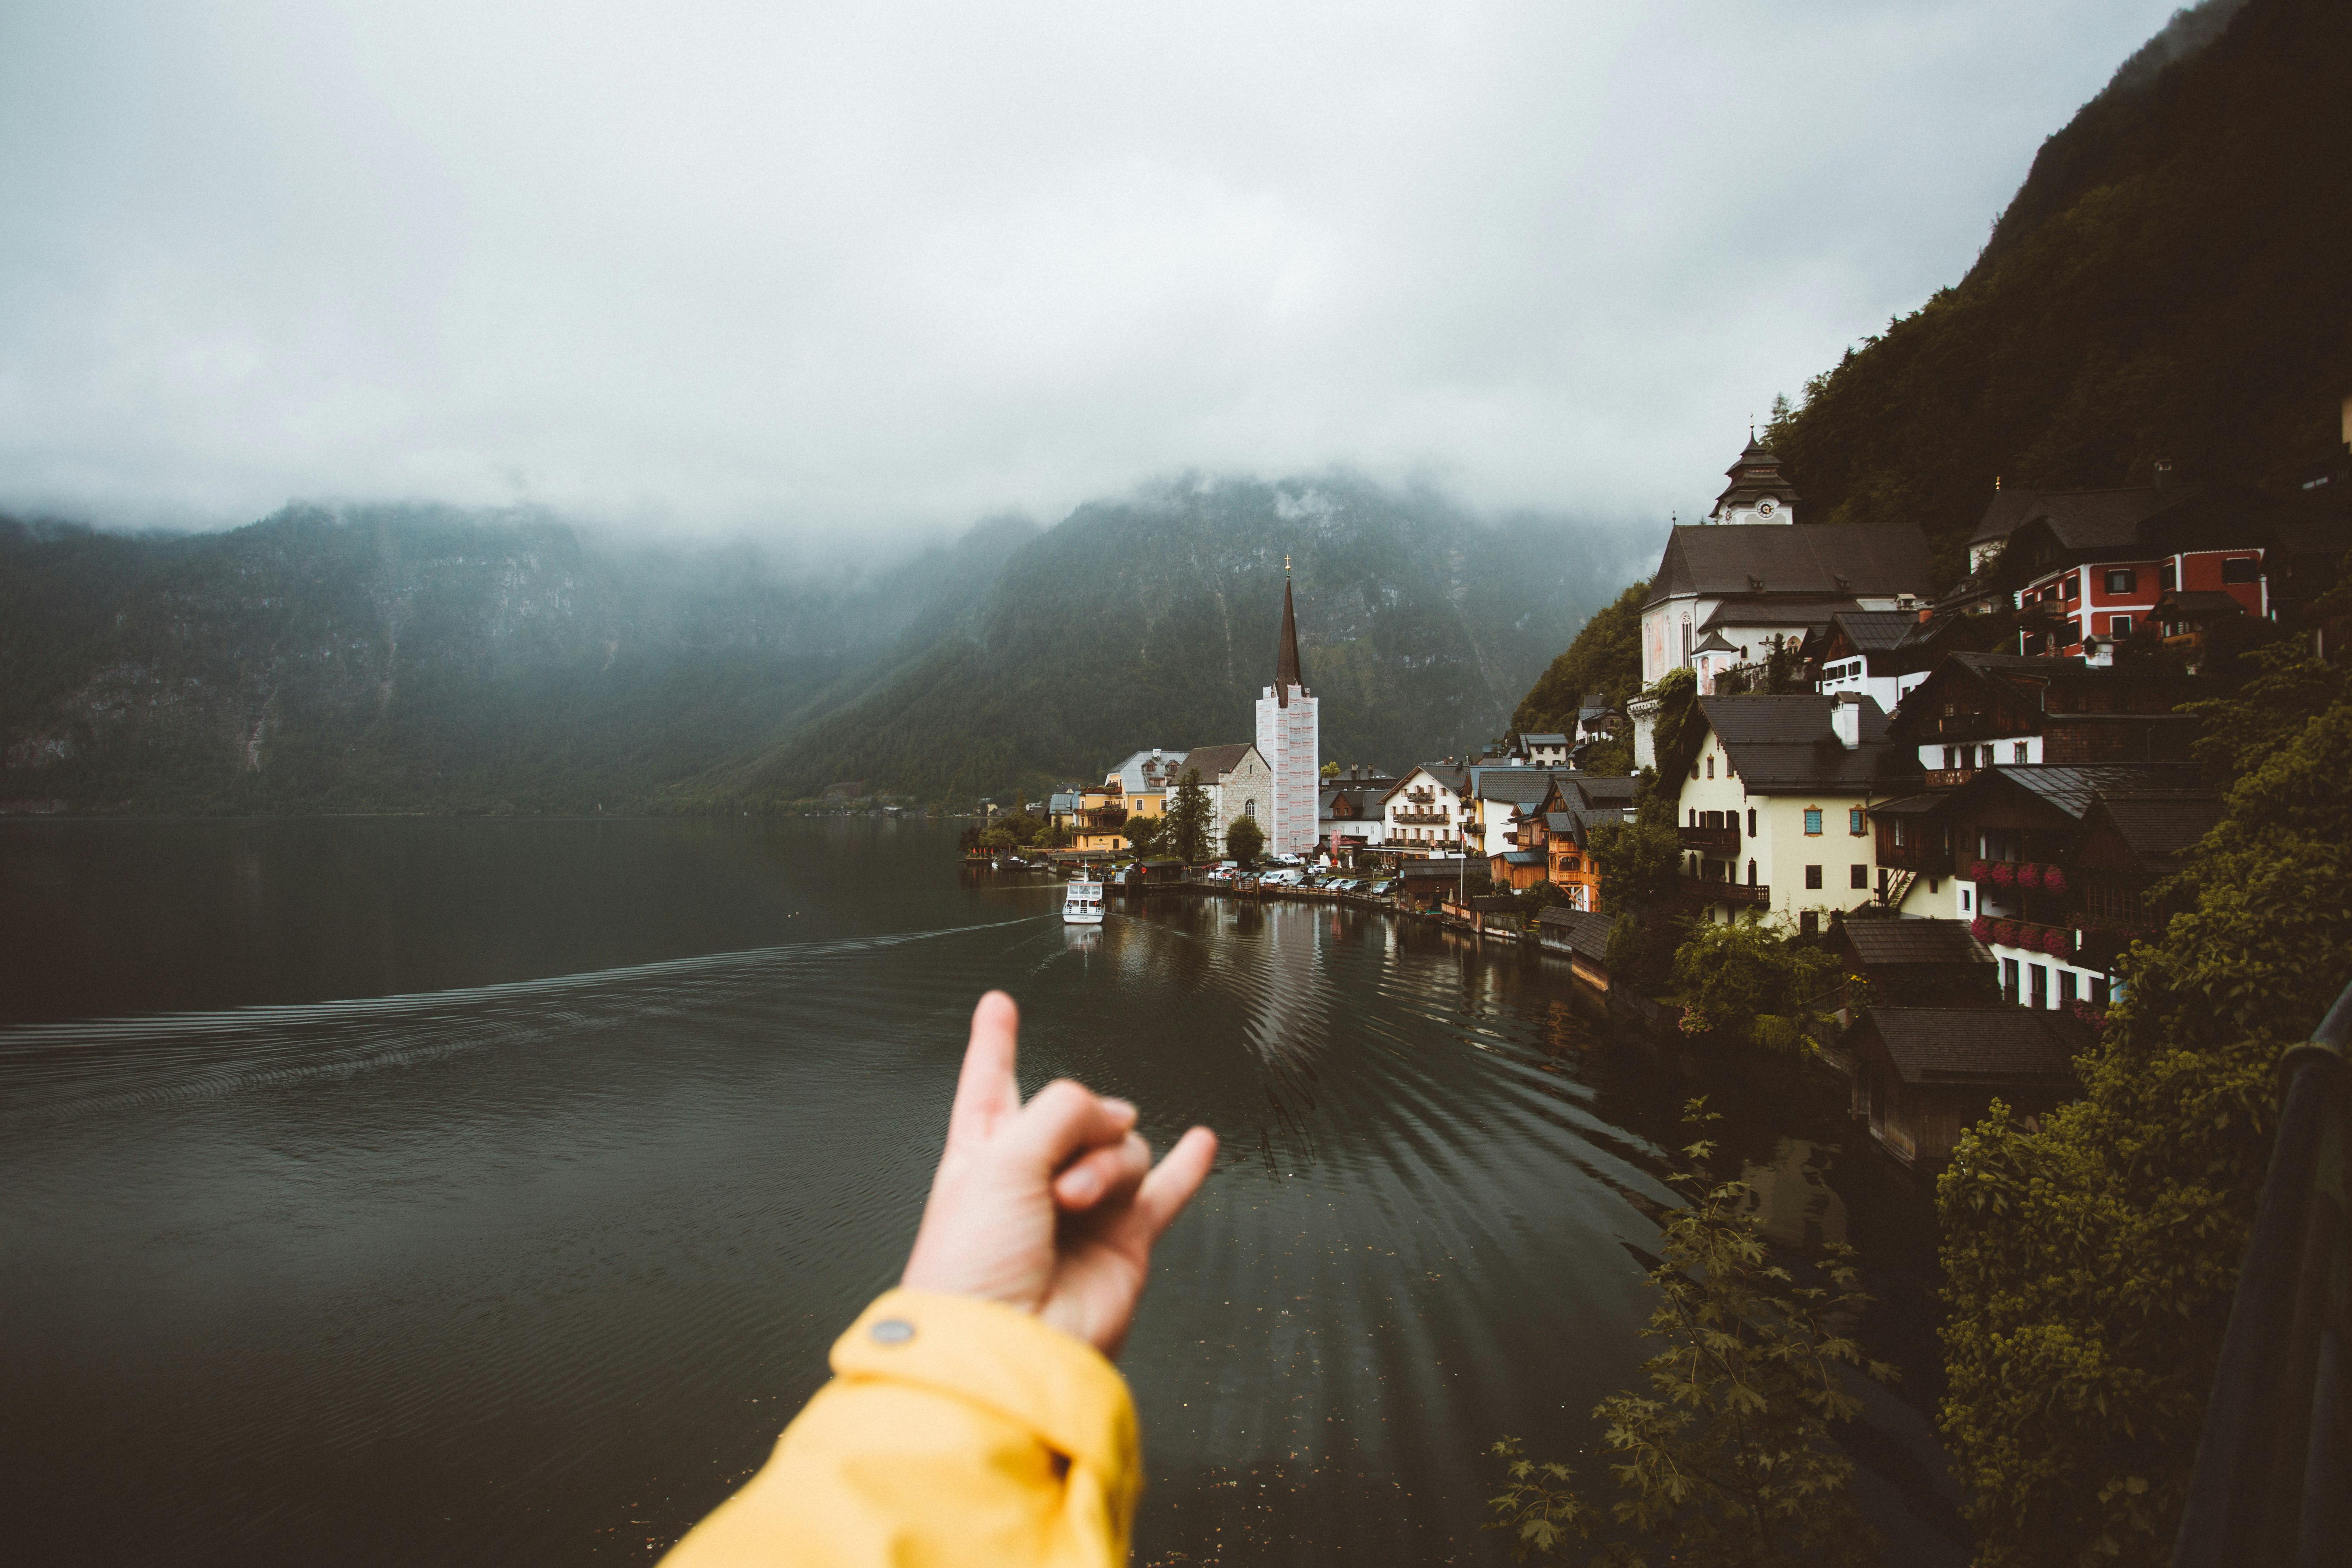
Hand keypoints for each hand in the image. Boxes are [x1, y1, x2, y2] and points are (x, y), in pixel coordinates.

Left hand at [900, 991, 1217, 1357]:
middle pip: (1075, 1112)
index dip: (993, 1043)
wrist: (1008, 1345)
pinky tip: (1200, 1144)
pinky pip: (1163, 1192)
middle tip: (1065, 1160)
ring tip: (1079, 1200)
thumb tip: (1114, 1114)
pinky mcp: (1122, 1240)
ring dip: (1108, 1164)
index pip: (990, 1083)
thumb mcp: (1000, 1158)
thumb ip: (1063, 1111)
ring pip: (1120, 1146)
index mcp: (983, 1154)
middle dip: (1079, 1121)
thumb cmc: (972, 1268)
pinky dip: (1186, 1167)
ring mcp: (1081, 1209)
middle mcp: (1032, 1177)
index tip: (996, 1006)